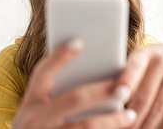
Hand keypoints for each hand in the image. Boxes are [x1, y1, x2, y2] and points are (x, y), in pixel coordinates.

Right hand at [11, 38, 136, 128]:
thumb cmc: (38, 124)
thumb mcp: (38, 109)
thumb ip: (56, 93)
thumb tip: (90, 67)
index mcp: (31, 100)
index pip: (43, 72)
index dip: (60, 57)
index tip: (79, 42)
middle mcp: (34, 118)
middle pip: (75, 99)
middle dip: (103, 92)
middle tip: (125, 88)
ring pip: (86, 125)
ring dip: (112, 120)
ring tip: (131, 114)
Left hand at [116, 44, 162, 128]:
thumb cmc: (146, 61)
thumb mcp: (136, 60)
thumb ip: (125, 74)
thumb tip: (111, 94)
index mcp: (145, 53)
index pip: (135, 67)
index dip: (127, 81)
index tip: (118, 95)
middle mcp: (162, 60)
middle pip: (147, 92)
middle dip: (134, 113)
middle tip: (125, 126)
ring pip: (160, 104)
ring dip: (148, 123)